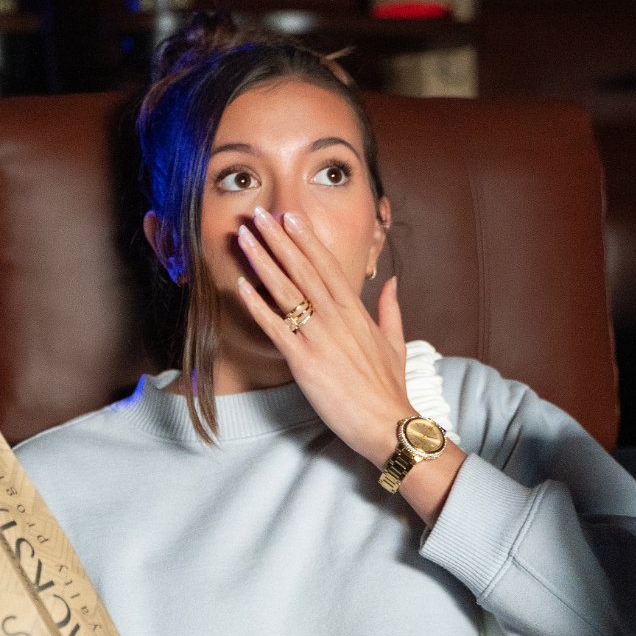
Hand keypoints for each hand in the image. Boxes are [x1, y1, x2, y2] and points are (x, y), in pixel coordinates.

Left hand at [234, 207, 415, 466]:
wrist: (386, 422)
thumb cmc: (389, 387)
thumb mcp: (395, 342)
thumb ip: (391, 308)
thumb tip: (392, 282)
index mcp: (356, 310)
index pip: (326, 265)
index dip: (305, 239)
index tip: (289, 217)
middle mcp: (335, 316)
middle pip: (301, 268)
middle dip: (278, 239)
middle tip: (258, 214)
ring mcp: (317, 336)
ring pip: (285, 289)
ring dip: (262, 260)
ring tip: (244, 237)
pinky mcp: (302, 360)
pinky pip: (274, 327)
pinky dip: (256, 305)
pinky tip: (240, 286)